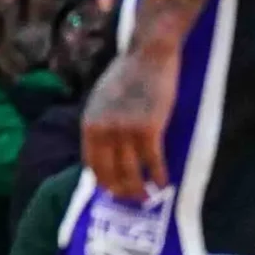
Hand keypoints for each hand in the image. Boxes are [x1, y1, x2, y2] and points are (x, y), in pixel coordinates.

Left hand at [82, 44, 176, 201]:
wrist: (147, 54)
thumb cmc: (128, 75)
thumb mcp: (102, 100)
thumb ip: (101, 124)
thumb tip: (104, 151)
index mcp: (89, 123)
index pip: (91, 165)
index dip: (104, 183)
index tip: (114, 192)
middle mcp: (103, 130)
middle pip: (110, 174)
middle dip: (122, 192)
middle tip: (135, 200)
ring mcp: (124, 130)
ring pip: (131, 173)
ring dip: (141, 190)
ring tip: (150, 196)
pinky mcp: (148, 129)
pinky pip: (153, 162)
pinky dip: (160, 176)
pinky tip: (165, 182)